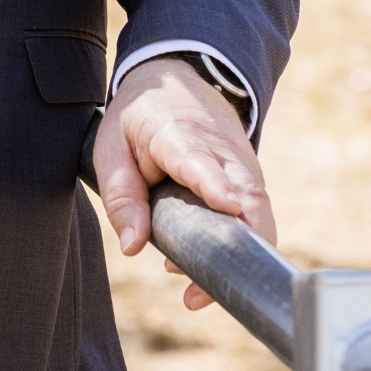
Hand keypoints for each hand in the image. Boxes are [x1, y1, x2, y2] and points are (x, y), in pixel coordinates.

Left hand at [92, 57, 275, 311]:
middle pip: (246, 198)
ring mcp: (245, 167)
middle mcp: (223, 152)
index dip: (215, 185)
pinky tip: (203, 268)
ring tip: (194, 292)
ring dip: (235, 255)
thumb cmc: (141, 117)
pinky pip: (255, 218)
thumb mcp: (112, 146)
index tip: (229, 206)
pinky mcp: (253, 182)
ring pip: (258, 215)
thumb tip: (132, 246)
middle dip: (235, 245)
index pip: (201, 161)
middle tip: (198, 291)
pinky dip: (239, 246)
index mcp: (180, 135)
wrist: (181, 79)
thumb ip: (122, 196)